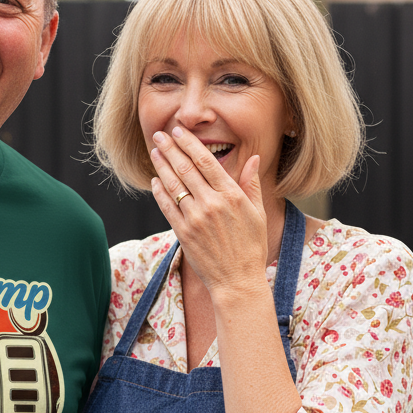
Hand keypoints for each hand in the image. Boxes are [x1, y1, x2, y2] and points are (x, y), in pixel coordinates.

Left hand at [149, 127, 267, 295]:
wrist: (237, 281)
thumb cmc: (250, 247)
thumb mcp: (257, 212)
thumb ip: (251, 183)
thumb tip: (252, 158)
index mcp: (231, 195)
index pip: (206, 161)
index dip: (189, 144)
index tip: (179, 132)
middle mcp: (211, 204)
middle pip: (185, 169)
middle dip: (170, 149)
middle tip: (159, 135)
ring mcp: (195, 218)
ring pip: (173, 185)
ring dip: (162, 166)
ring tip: (154, 152)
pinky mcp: (183, 233)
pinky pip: (167, 207)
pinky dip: (159, 192)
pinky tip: (155, 180)